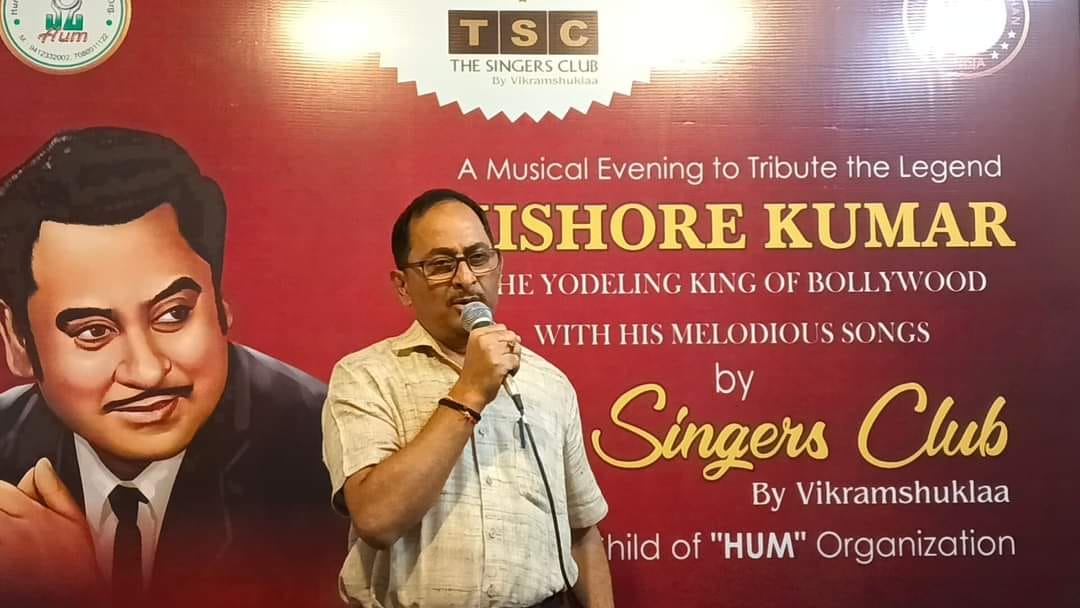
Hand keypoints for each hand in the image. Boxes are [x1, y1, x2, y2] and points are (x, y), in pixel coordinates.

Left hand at [0, 458, 106, 605]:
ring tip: (15, 534)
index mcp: (32, 513)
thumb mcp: (76, 520)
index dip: (6, 494)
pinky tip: (15, 547)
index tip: (15, 504)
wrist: (72, 594)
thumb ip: (55, 489)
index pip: (0, 488)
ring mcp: (2, 545)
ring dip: (1, 522)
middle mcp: (11, 528)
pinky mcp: (0, 560)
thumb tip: (42, 466)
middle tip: (16, 519)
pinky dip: (3, 540)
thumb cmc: (74, 563)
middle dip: (2, 508)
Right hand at [449, 323, 520, 409]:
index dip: (504, 339)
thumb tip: (514, 337)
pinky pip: (516, 360)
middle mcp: (484, 340)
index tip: (499, 348)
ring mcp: (492, 351)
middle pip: (511, 336)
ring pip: (516, 348)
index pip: (501, 327)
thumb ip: (493, 339)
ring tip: (503, 366)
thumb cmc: (474, 374)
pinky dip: (514, 368)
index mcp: (477, 334)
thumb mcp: (477, 349)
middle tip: (503, 359)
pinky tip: (505, 373)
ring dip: (514, 359)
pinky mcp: (500, 363)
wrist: (470, 392)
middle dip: (512, 348)